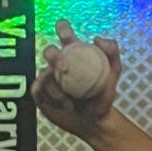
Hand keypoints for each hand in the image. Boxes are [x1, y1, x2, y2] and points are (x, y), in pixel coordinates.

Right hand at [31, 20, 120, 141]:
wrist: (94, 122)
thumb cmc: (102, 95)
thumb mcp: (113, 73)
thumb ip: (111, 53)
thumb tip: (96, 39)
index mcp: (74, 52)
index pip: (65, 33)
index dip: (62, 28)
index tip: (66, 35)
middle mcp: (58, 62)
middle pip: (49, 50)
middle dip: (54, 57)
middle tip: (64, 68)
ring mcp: (47, 76)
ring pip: (45, 74)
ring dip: (57, 89)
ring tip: (71, 103)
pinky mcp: (39, 91)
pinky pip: (38, 89)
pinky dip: (51, 97)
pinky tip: (63, 105)